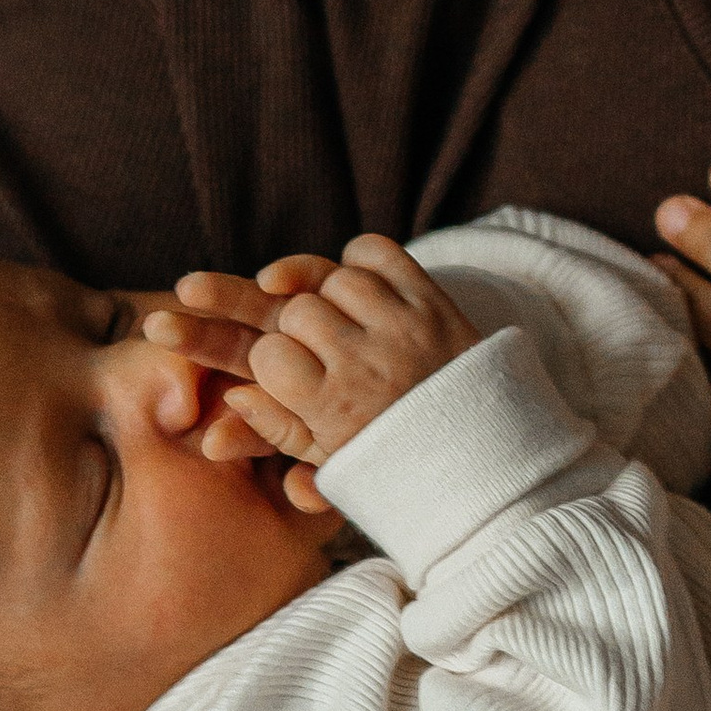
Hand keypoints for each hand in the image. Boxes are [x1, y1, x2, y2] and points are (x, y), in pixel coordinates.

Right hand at [150, 236, 480, 475]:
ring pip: (334, 278)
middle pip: (295, 312)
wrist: (485, 442)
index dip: (265, 360)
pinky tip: (354, 285)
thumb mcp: (333, 458)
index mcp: (336, 410)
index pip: (267, 357)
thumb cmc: (396, 454)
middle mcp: (369, 364)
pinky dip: (360, 258)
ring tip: (334, 321)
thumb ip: (276, 433)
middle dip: (288, 323)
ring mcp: (403, 326)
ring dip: (325, 292)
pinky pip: (376, 252)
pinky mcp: (431, 299)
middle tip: (300, 341)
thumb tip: (226, 410)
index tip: (276, 371)